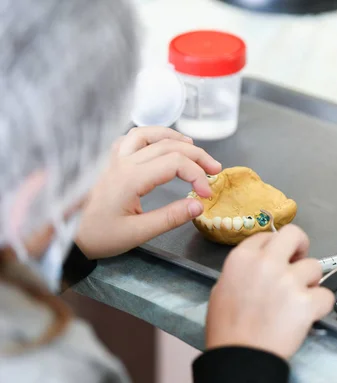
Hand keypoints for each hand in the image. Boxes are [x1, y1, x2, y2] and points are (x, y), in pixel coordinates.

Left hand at [75, 127, 220, 258]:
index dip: (198, 175)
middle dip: (196, 155)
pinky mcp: (106, 160)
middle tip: (215, 168)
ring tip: (192, 146)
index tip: (207, 195)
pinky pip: (130, 137)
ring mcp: (112, 158)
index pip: (175, 163)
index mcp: (131, 178)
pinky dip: (150, 136)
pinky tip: (158, 145)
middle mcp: (123, 161)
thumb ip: (169, 218)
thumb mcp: (136, 234)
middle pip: (168, 145)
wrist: (62, 235)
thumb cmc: (98, 236)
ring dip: (173, 137)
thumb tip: (199, 205)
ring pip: (147, 133)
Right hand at [205, 225, 334, 359]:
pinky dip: (320, 305)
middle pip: (295, 234)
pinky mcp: (306, 302)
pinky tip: (308, 314)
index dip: (275, 247)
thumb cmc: (227, 329)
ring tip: (298, 298)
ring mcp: (288, 281)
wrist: (240, 358)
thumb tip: (259, 265)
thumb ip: (243, 269)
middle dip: (301, 246)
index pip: (267, 235)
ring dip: (310, 281)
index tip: (279, 258)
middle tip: (299, 262)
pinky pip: (326, 294)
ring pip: (315, 266)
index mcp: (242, 257)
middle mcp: (266, 263)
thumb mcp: (222, 288)